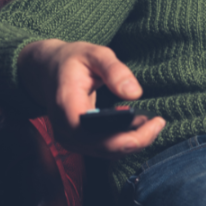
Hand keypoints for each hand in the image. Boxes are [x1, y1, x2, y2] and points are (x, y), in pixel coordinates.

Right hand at [18, 40, 164, 156]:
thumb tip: (135, 93)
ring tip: (151, 121)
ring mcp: (69, 138)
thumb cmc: (71, 61)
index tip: (154, 121)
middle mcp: (65, 128)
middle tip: (158, 122)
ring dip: (133, 141)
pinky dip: (124, 140)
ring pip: (107, 152)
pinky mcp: (77, 141)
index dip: (130, 137)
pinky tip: (138, 124)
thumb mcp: (94, 54)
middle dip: (138, 140)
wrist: (46, 69)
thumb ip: (114, 70)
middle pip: (106, 148)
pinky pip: (103, 148)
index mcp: (66, 105)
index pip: (98, 136)